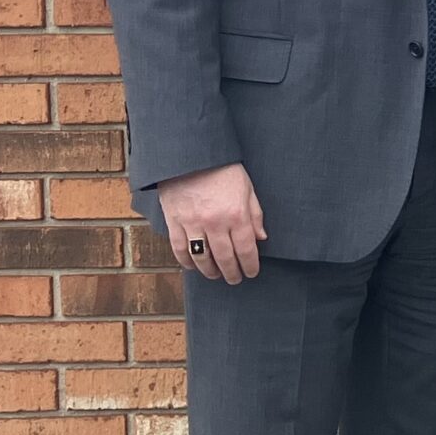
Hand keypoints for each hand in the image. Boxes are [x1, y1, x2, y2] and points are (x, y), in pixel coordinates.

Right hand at [159, 162, 267, 284]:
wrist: (190, 155)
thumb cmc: (223, 170)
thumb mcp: (247, 189)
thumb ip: (255, 215)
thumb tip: (261, 238)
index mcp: (237, 214)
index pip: (247, 249)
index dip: (250, 265)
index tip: (252, 273)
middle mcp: (215, 223)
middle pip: (225, 258)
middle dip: (232, 273)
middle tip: (235, 279)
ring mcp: (192, 223)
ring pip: (201, 257)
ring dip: (210, 271)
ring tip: (215, 275)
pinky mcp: (174, 221)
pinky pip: (179, 248)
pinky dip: (186, 261)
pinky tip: (193, 267)